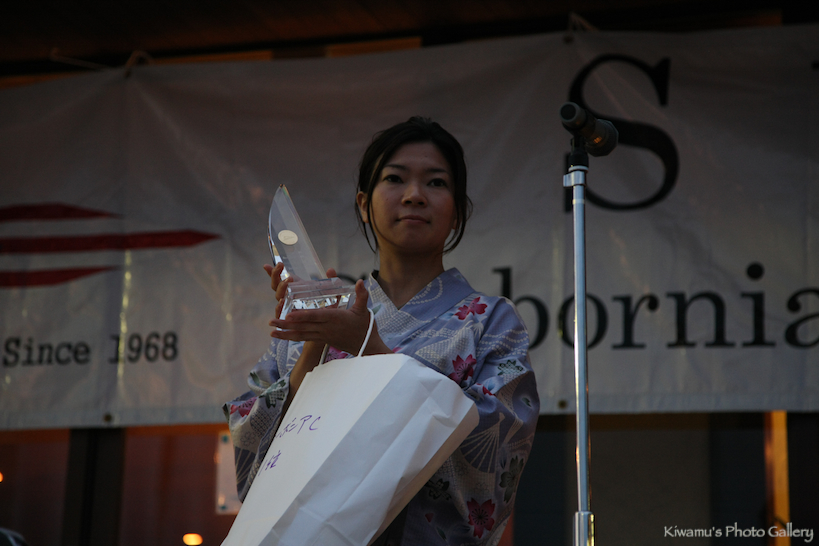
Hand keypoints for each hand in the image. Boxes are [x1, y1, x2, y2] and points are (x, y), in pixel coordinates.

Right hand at [263, 263, 336, 318]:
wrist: (326, 323)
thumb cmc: (326, 305)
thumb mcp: (329, 292)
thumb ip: (330, 279)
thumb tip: (331, 269)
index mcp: (293, 287)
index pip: (280, 278)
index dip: (273, 272)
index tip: (267, 265)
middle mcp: (288, 296)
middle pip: (277, 286)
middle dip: (278, 277)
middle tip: (287, 272)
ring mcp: (287, 306)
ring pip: (278, 297)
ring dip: (281, 289)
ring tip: (286, 283)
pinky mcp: (288, 318)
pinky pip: (280, 312)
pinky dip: (279, 307)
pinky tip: (281, 302)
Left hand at [268, 280, 391, 355]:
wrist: (366, 346)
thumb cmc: (364, 326)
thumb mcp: (364, 309)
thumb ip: (361, 294)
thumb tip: (360, 281)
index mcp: (334, 318)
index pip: (315, 317)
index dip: (301, 316)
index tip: (288, 315)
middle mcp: (326, 328)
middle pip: (303, 327)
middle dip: (286, 325)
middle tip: (271, 322)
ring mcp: (322, 335)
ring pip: (301, 335)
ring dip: (285, 334)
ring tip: (271, 331)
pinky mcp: (321, 340)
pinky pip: (304, 339)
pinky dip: (292, 338)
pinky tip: (281, 336)